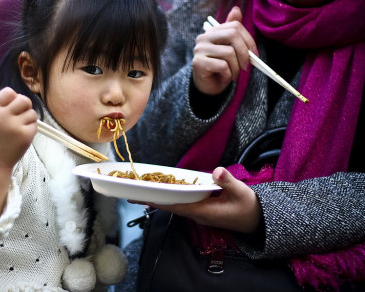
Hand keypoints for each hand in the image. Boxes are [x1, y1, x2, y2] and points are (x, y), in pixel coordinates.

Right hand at [0, 87, 37, 215]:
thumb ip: (2, 107)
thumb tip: (16, 95)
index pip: (8, 92)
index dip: (13, 96)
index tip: (12, 103)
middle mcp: (5, 116)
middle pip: (24, 99)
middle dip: (25, 105)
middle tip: (21, 113)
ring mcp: (16, 126)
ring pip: (32, 113)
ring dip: (28, 118)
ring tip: (19, 128)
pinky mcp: (26, 135)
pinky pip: (35, 124)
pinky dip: (31, 128)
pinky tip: (22, 136)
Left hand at [133, 167, 261, 233]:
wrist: (258, 220)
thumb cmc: (249, 207)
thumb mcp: (241, 192)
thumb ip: (228, 182)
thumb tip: (217, 171)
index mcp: (204, 212)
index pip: (176, 207)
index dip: (160, 202)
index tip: (143, 197)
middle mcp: (198, 215)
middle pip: (171, 207)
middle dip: (154, 200)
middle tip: (133, 193)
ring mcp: (199, 214)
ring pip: (176, 205)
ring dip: (161, 198)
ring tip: (143, 190)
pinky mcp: (202, 211)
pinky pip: (183, 204)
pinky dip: (172, 197)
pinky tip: (165, 190)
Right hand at [191, 6, 256, 94]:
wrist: (208, 86)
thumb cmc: (221, 67)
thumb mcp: (230, 48)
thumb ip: (234, 31)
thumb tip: (237, 9)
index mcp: (212, 31)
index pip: (235, 26)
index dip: (249, 39)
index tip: (254, 54)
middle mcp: (203, 38)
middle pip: (232, 35)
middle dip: (244, 52)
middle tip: (246, 66)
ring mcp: (199, 50)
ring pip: (229, 53)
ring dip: (236, 68)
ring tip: (234, 74)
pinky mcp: (198, 63)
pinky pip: (222, 66)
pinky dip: (228, 74)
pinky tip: (225, 78)